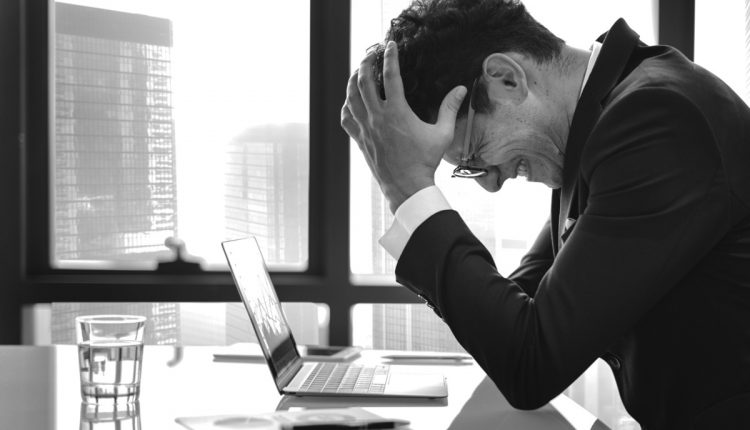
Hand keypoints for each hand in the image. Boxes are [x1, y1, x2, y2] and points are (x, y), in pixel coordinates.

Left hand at [341, 41, 466, 212]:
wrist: (407, 186)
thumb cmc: (425, 161)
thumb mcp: (442, 134)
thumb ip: (450, 109)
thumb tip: (460, 89)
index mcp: (397, 112)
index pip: (391, 76)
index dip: (391, 57)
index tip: (391, 46)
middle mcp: (378, 117)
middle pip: (364, 81)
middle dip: (366, 63)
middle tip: (371, 54)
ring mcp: (366, 128)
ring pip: (351, 97)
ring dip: (353, 81)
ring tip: (358, 72)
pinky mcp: (360, 139)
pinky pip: (347, 118)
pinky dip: (346, 106)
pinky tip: (350, 102)